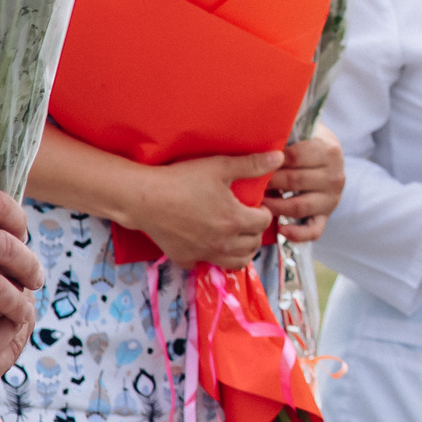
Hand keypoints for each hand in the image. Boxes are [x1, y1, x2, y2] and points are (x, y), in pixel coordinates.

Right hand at [126, 152, 283, 269]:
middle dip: (256, 232)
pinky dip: (210, 257)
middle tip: (249, 220)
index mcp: (235, 220)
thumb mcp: (219, 167)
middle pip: (253, 244)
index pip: (265, 222)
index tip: (257, 205)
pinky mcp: (184, 258)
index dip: (264, 212)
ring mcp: (203, 253)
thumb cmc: (181, 180)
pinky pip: (204, 264)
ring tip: (236, 236)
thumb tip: (279, 157)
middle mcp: (223, 242)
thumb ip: (252, 164)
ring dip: (241, 250)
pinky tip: (206, 243)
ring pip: (235, 262)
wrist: (141, 197)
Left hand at [265, 129, 344, 242]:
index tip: (254, 161)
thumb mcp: (300, 129)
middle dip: (268, 182)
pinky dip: (297, 233)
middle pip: (294, 181)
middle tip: (247, 181)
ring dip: (274, 206)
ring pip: (299, 206)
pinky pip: (314, 230)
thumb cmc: (303, 140)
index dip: (271, 160)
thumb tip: (258, 124)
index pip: (295, 157)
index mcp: (329, 150)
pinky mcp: (327, 215)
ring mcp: (332, 198)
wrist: (324, 153)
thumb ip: (284, 128)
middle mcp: (335, 175)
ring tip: (256, 202)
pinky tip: (281, 229)